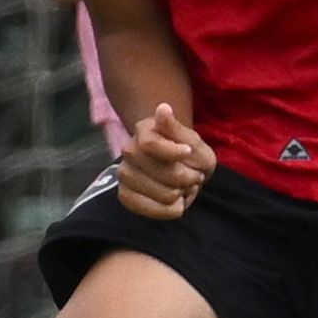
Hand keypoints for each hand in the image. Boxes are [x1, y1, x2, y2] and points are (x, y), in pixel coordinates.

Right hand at [117, 104, 215, 220]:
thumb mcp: (192, 140)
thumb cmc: (189, 152)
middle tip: (194, 176)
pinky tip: (176, 203)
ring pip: (154, 192)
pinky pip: (145, 208)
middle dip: (182, 177)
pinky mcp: (125, 195)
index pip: (150, 144)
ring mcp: (124, 173)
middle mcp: (128, 150)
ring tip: (184, 188)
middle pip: (154, 171)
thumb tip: (163, 107)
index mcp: (144, 130)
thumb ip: (176, 128)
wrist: (183, 170)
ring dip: (178, 194)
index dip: (172, 152)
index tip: (188, 152)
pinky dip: (167, 210)